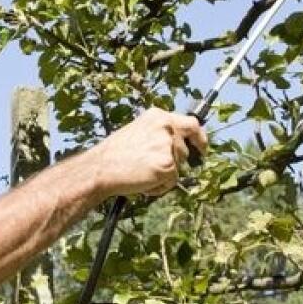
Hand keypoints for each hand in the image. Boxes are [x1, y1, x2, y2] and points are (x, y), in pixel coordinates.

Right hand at [86, 108, 207, 198]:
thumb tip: (178, 146)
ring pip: (179, 167)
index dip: (200, 137)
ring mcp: (168, 146)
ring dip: (164, 174)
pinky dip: (159, 187)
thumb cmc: (114, 154)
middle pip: (186, 149)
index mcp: (158, 116)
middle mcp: (166, 127)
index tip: (202, 148)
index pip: (191, 123)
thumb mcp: (137, 133)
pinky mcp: (168, 165)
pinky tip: (142, 182)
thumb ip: (158, 135)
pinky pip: (172, 181)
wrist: (100, 168)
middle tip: (160, 170)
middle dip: (176, 163)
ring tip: (141, 173)